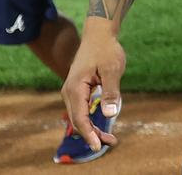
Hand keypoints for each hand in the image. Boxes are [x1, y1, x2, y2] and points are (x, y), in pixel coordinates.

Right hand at [61, 26, 126, 156]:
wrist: (98, 35)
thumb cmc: (106, 50)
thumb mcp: (112, 69)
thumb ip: (111, 91)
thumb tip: (110, 114)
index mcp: (75, 89)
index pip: (80, 118)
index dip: (89, 134)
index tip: (98, 146)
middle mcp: (69, 93)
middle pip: (78, 120)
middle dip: (92, 134)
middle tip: (110, 143)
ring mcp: (72, 92)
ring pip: (80, 116)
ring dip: (92, 128)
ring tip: (109, 138)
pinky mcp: (78, 91)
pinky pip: (82, 109)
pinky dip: (91, 119)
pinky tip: (102, 125)